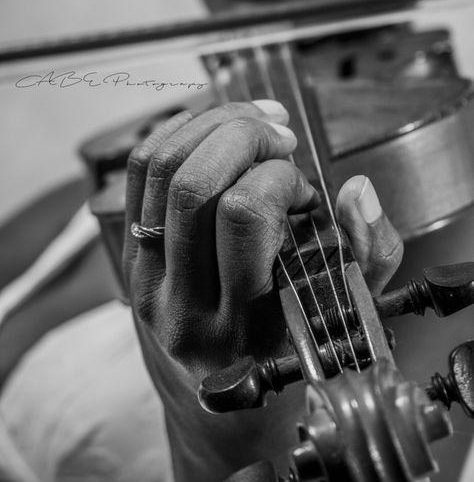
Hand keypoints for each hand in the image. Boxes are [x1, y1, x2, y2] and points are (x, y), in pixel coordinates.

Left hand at [122, 99, 402, 479]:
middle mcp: (183, 303)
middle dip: (242, 134)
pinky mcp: (131, 260)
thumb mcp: (344, 319)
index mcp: (241, 324)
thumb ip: (366, 254)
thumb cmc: (288, 362)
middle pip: (193, 184)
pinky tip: (213, 128)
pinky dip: (176, 134)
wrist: (226, 412)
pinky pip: (138, 177)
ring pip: (159, 171)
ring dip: (210, 124)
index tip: (305, 189)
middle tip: (280, 136)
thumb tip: (357, 190)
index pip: (243, 215)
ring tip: (253, 121)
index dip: (281, 178)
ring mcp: (147, 280)